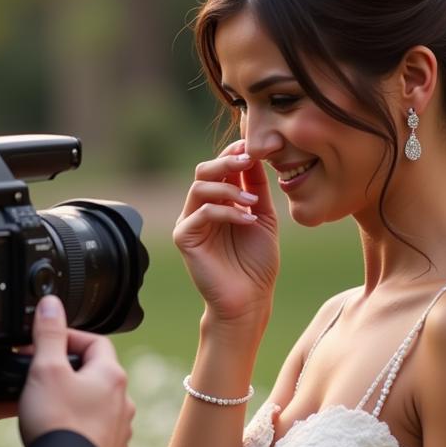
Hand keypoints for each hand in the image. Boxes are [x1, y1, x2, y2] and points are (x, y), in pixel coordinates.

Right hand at [18, 296, 134, 446]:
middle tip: (42, 375)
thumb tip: (51, 303)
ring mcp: (120, 432)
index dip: (67, 337)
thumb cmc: (58, 424)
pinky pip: (97, 433)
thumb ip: (49, 333)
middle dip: (70, 371)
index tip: (43, 342)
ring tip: (48, 407)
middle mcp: (123, 402)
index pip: (95, 342)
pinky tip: (60, 435)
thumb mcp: (46, 369)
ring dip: (77, 401)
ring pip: (98, 405)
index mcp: (112, 376)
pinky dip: (80, 429)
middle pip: (97, 374)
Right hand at [173, 140, 279, 324]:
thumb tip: (253, 154)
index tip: (253, 147)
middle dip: (227, 162)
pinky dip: (227, 211)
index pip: (219, 168)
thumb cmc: (257, 262)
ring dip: (228, 188)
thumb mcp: (261, 216)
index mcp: (217, 202)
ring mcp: (189, 222)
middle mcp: (200, 209)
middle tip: (248, 161)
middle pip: (204, 171)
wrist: (250, 299)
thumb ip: (255, 187)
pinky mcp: (184, 237)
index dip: (233, 154)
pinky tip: (247, 221)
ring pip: (199, 187)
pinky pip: (201, 212)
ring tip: (252, 202)